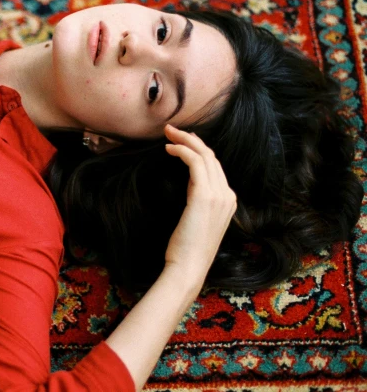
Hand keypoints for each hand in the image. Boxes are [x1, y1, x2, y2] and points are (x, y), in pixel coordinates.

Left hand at [163, 125, 236, 287]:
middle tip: (171, 130)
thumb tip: (189, 183)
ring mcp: (220, 195)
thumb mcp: (196, 219)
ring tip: (168, 133)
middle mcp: (228, 195)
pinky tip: (169, 149)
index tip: (181, 141)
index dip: (198, 150)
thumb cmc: (186, 248)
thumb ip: (198, 200)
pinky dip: (182, 151)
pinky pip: (195, 163)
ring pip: (205, 155)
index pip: (215, 167)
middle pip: (211, 157)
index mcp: (228, 201)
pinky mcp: (205, 196)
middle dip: (191, 139)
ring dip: (185, 140)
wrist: (188, 267)